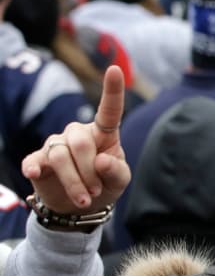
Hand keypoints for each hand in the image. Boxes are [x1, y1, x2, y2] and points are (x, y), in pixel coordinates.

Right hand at [21, 66, 129, 213]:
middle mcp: (78, 133)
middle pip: (80, 144)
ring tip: (83, 199)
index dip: (112, 90)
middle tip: (95, 192)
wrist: (80, 206)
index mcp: (104, 133)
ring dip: (73, 182)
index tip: (115, 69)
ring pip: (60, 156)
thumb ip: (116, 171)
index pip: (109, 110)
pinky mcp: (38, 159)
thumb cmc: (104, 184)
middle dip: (89, 172)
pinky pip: (34, 159)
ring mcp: (56, 144)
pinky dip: (34, 167)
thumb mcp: (119, 181)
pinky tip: (35, 173)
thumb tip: (102, 160)